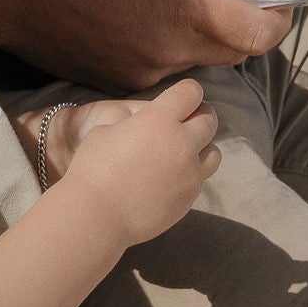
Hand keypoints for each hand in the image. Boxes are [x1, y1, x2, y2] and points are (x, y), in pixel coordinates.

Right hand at [2, 0, 292, 90]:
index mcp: (185, 8)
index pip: (259, 34)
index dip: (279, 19)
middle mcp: (171, 51)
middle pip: (234, 52)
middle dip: (244, 25)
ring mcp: (145, 74)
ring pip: (199, 61)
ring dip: (204, 35)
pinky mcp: (122, 83)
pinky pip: (165, 68)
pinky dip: (170, 46)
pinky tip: (142, 16)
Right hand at [55, 78, 220, 247]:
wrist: (97, 214)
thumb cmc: (94, 168)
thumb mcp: (107, 129)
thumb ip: (134, 123)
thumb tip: (143, 124)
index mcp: (160, 119)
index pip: (191, 92)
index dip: (186, 92)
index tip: (180, 98)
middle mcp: (182, 143)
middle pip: (209, 120)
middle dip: (200, 117)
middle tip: (187, 121)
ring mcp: (189, 173)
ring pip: (214, 152)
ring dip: (202, 148)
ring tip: (184, 152)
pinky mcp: (189, 198)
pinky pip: (200, 179)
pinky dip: (192, 174)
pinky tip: (172, 178)